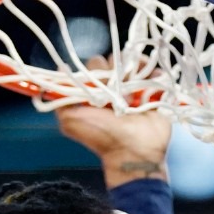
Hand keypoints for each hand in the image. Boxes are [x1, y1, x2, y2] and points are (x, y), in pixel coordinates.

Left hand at [56, 58, 172, 188]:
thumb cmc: (102, 137)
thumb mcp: (70, 121)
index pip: (94, 64)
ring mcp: (135, 89)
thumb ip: (59, 100)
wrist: (134, 152)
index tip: (100, 83)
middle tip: (119, 90)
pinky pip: (155, 72)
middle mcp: (114, 88)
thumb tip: (58, 73)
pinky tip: (151, 83)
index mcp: (96, 91)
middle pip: (115, 61)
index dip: (97, 69)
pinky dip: (155, 73)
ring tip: (137, 90)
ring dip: (135, 71)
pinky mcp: (154, 92)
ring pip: (134, 63)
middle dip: (117, 69)